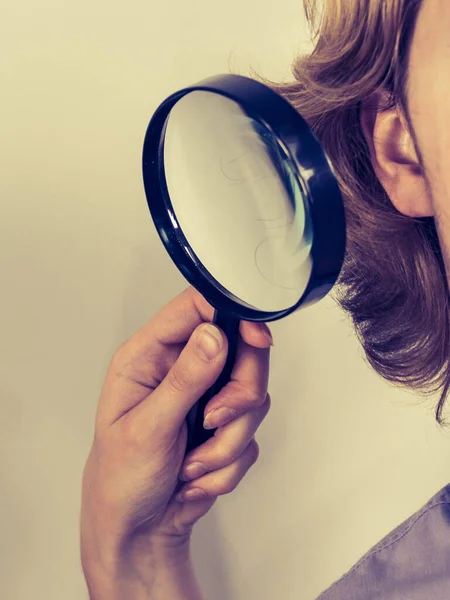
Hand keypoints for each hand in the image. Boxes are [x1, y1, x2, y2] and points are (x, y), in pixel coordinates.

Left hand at [80, 286, 271, 580]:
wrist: (137, 530)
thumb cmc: (121, 477)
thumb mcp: (147, 428)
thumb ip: (184, 380)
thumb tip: (214, 336)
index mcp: (149, 355)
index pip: (196, 308)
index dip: (232, 314)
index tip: (256, 338)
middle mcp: (181, 368)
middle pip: (241, 351)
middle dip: (237, 396)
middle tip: (214, 422)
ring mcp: (206, 396)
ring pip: (253, 397)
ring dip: (227, 441)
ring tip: (192, 463)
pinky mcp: (225, 425)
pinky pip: (251, 435)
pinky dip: (227, 463)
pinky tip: (196, 474)